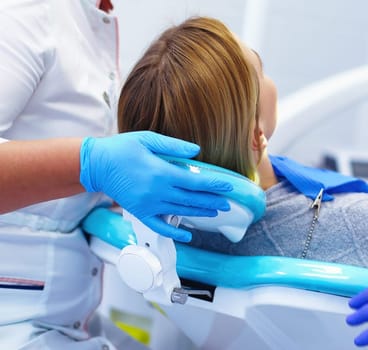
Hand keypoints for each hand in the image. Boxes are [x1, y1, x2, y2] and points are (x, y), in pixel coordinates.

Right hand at [80, 131, 231, 241]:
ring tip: (214, 212)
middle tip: (227, 203)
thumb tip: (196, 152)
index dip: (214, 186)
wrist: (95, 165)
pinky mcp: (140, 213)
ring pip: (181, 212)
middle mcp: (157, 192)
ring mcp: (148, 205)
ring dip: (200, 213)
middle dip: (212, 202)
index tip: (228, 187)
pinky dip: (175, 233)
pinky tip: (187, 235)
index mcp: (161, 173)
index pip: (196, 182)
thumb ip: (174, 146)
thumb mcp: (148, 139)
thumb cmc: (121, 149)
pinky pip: (160, 227)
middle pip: (192, 200)